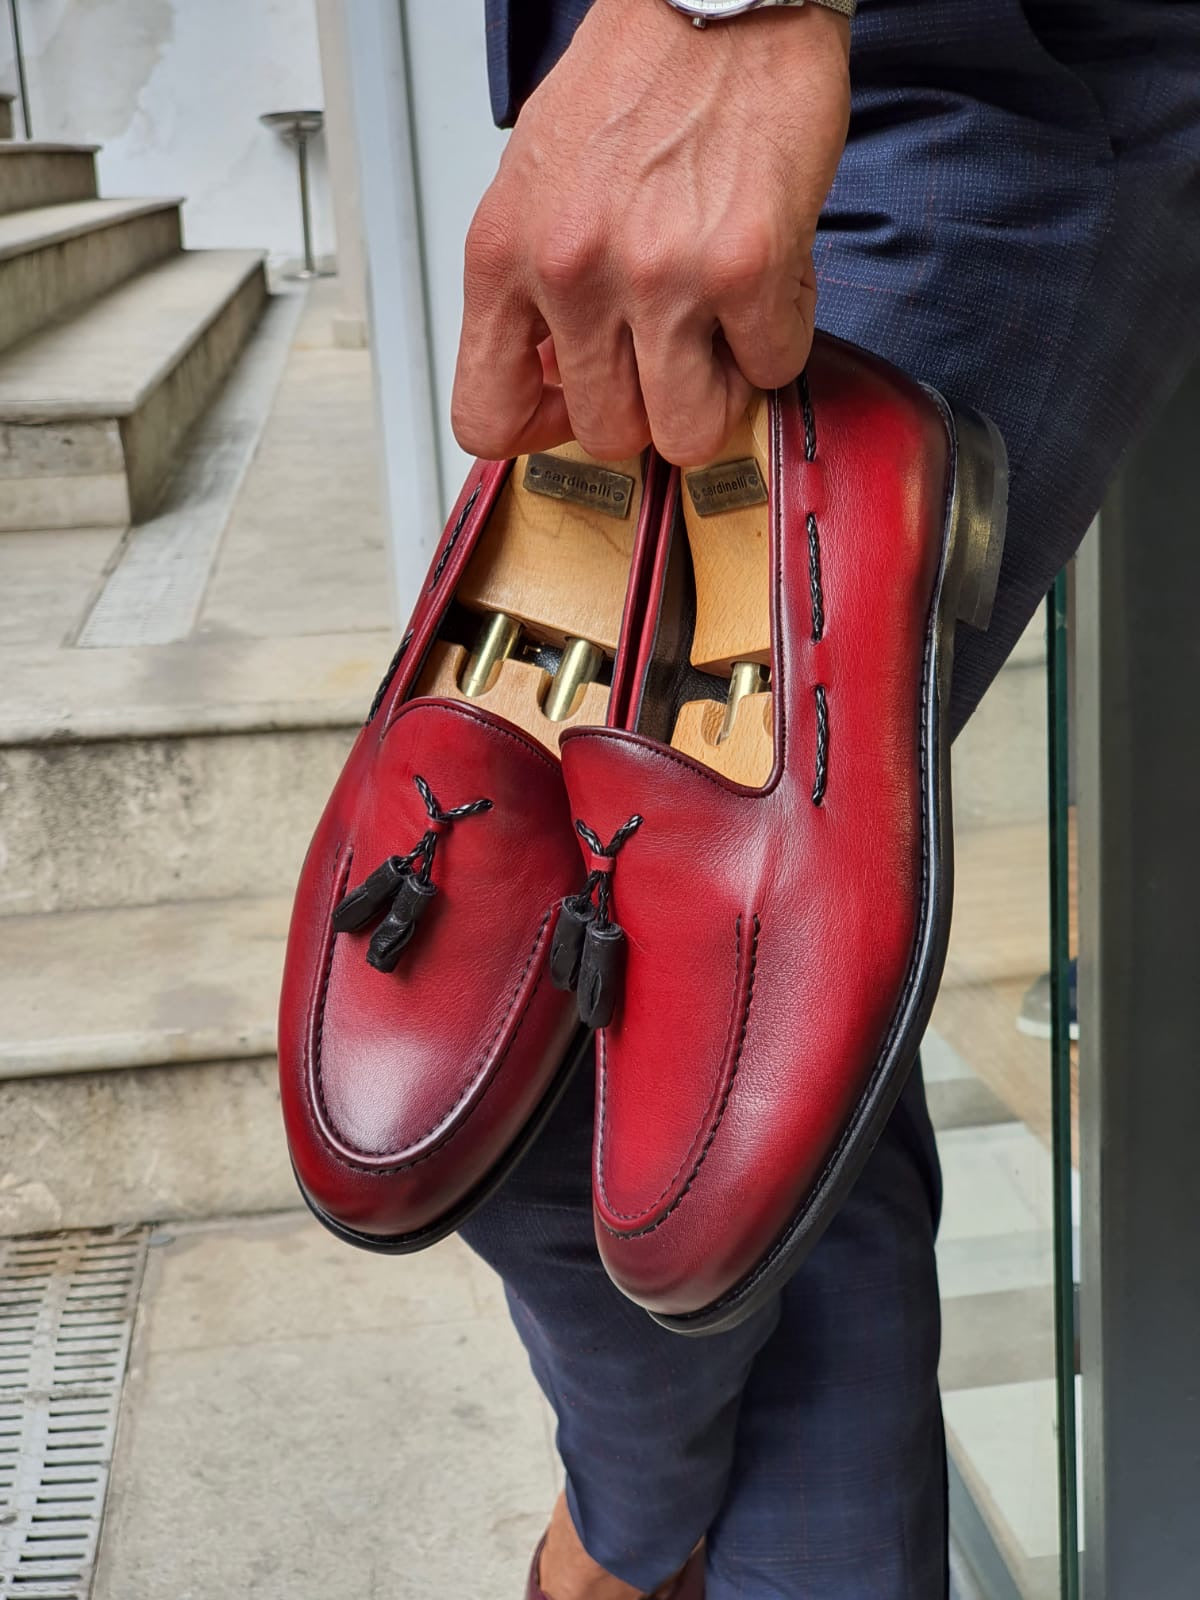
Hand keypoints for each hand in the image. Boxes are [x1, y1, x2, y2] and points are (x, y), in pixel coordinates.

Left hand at [452, 0, 849, 466]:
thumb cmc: (636, 79)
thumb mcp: (538, 184)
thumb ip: (534, 287)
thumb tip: (553, 372)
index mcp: (505, 255)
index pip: (487, 417)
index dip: (539, 431)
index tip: (573, 408)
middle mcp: (572, 272)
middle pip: (607, 434)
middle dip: (646, 408)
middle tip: (668, 359)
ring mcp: (659, 277)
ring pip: (687, 430)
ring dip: (716, 395)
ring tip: (722, 338)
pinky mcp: (744, 267)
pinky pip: (770, 369)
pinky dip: (777, 341)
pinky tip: (767, 287)